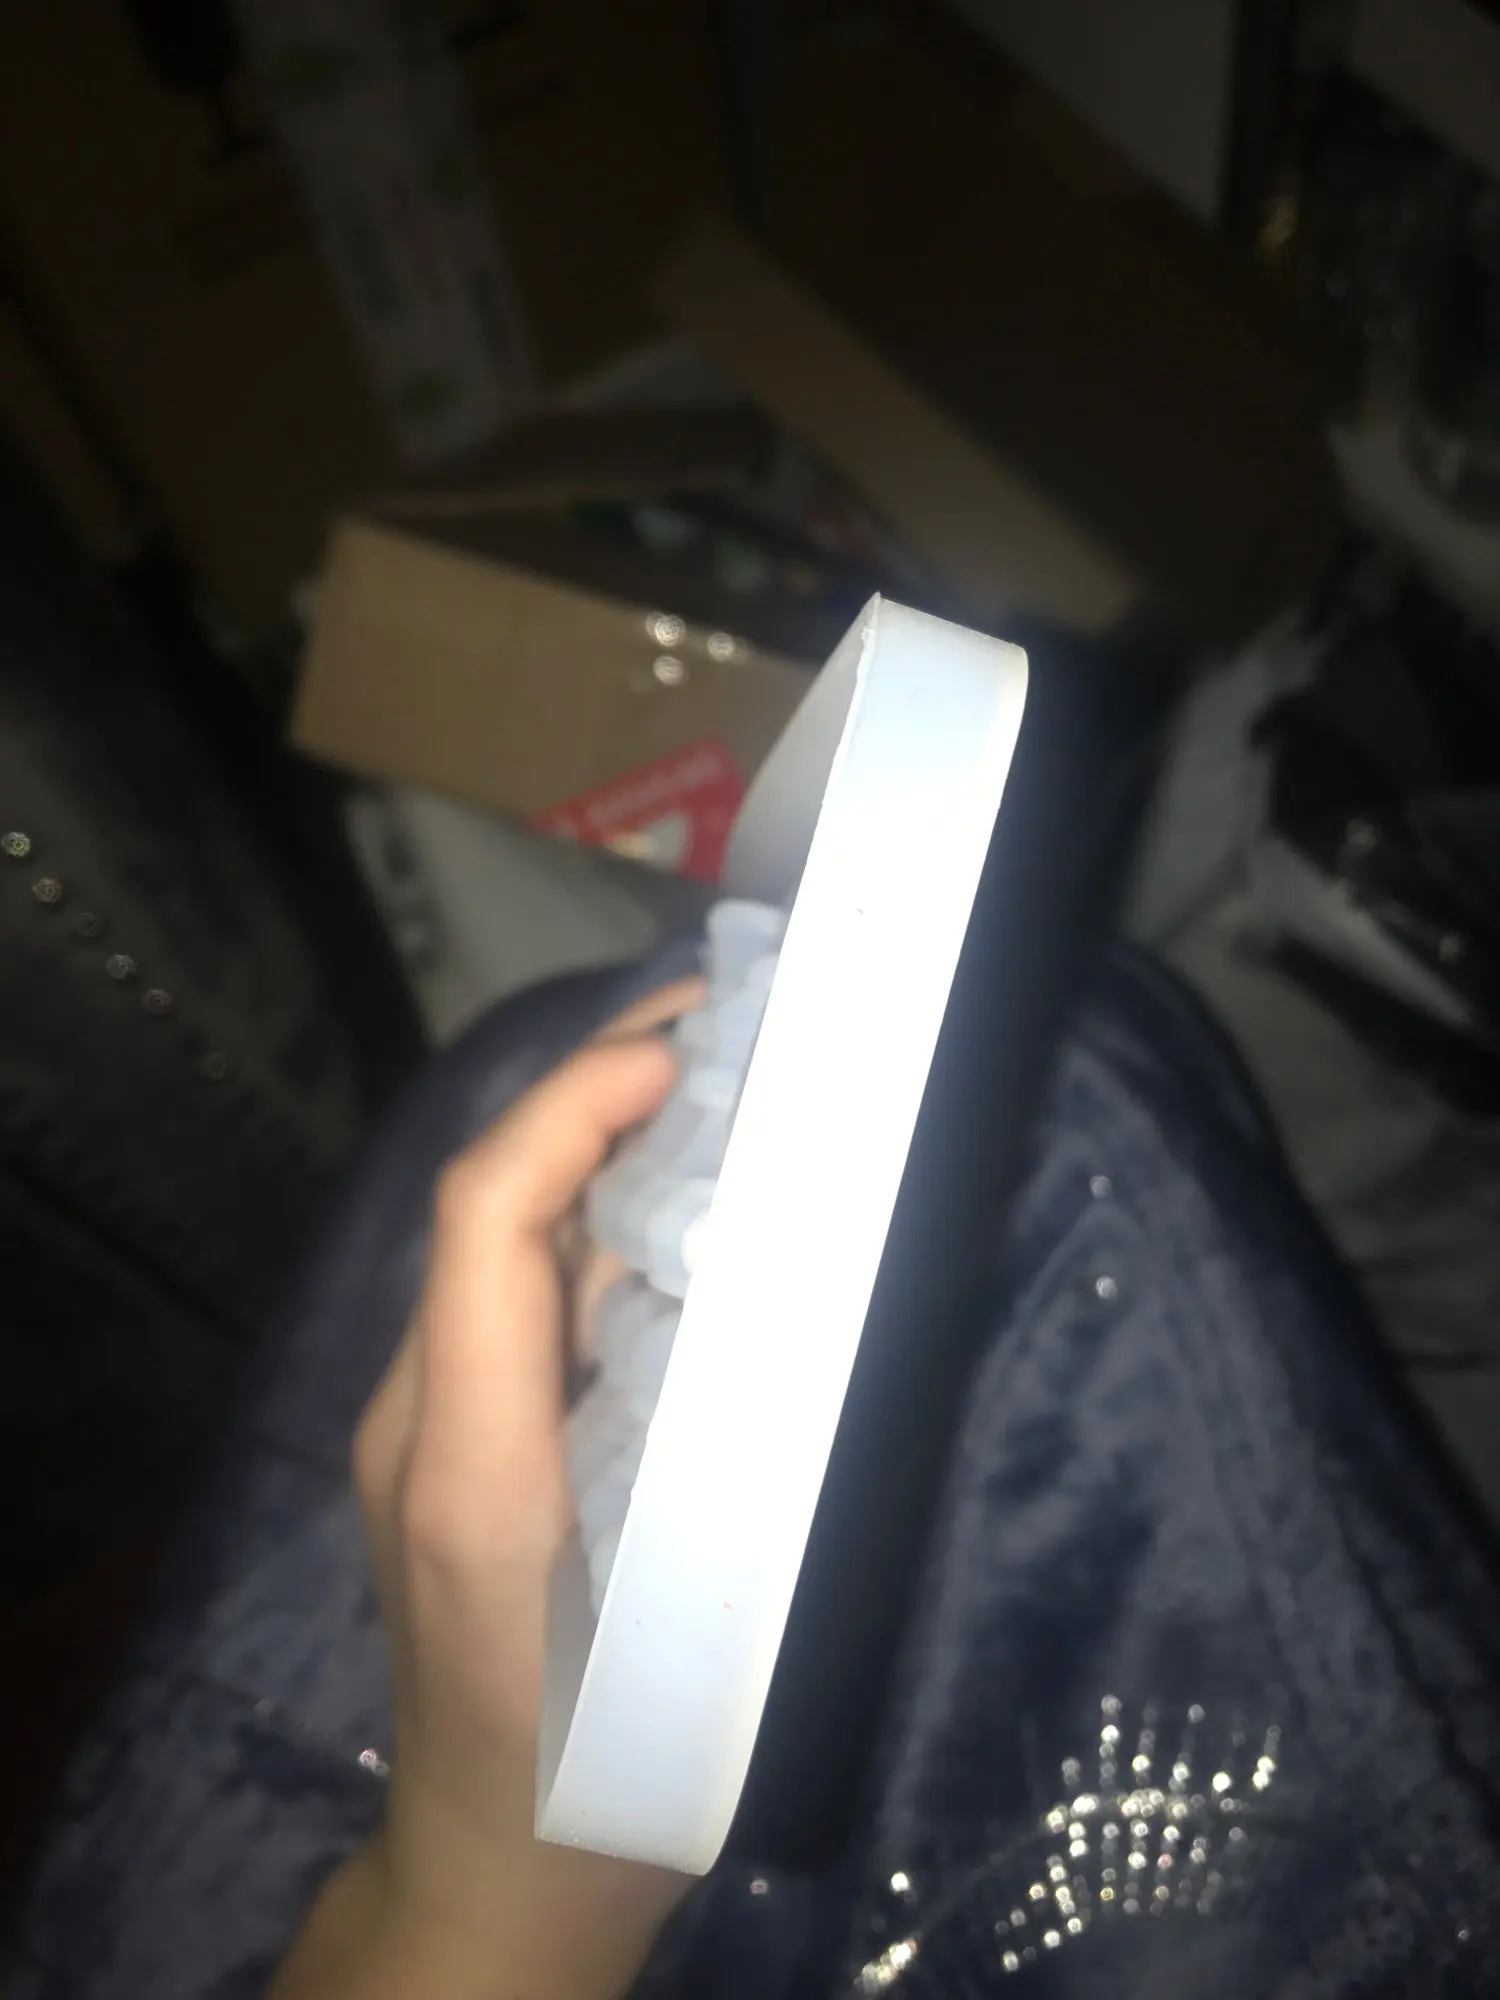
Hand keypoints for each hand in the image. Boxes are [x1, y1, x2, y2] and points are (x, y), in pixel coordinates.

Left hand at [272, 979, 703, 1999]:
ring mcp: (427, 1423)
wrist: (486, 1881)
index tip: (693, 1051)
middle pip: (488, 1198)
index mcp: (471, 1457)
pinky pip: (519, 1289)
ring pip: (504, 1236)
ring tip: (725, 1082)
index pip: (485, 1217)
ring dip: (604, 1139)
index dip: (578, 1106)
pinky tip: (690, 1204)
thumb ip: (721, 1476)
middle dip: (595, 1086)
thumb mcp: (684, 1641)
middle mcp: (425, 1411)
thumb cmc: (595, 1778)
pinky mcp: (454, 1441)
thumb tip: (782, 1298)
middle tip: (729, 1019)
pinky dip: (601, 1214)